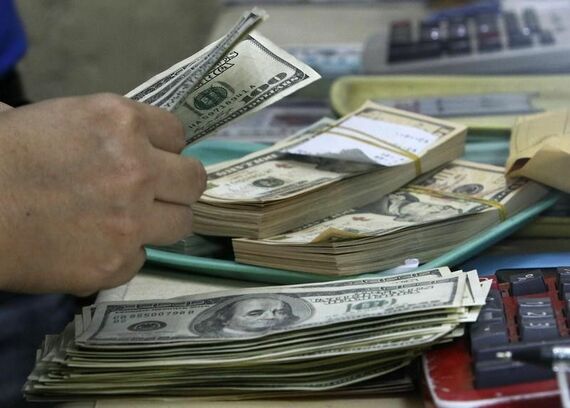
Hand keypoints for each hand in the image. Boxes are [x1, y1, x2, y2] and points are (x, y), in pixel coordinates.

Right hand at [0, 94, 205, 294]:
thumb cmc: (2, 156)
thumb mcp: (52, 118)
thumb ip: (102, 128)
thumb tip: (121, 137)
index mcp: (122, 122)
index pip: (178, 134)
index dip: (166, 147)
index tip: (155, 157)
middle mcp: (137, 170)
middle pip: (194, 181)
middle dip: (177, 186)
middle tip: (156, 193)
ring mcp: (131, 221)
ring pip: (181, 224)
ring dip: (160, 222)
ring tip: (128, 222)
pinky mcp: (116, 264)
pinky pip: (142, 258)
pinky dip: (123, 254)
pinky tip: (93, 247)